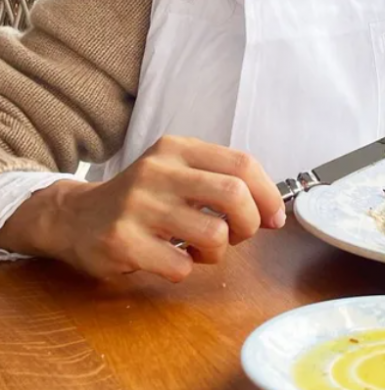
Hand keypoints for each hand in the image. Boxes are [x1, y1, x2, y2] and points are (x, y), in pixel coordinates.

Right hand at [1, 136, 284, 281]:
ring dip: (218, 252)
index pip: (242, 163)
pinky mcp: (121, 242)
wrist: (75, 217)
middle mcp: (158, 171)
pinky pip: (180, 265)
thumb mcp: (177, 172)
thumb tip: (272, 210)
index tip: (274, 217)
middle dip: (249, 223)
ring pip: (213, 235)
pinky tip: (171, 259)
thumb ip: (220, 180)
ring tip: (200, 250)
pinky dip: (186, 269)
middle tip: (240, 235)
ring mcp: (138, 206)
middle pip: (234, 194)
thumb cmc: (142, 198)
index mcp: (178, 149)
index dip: (268, 193)